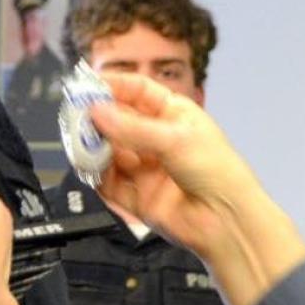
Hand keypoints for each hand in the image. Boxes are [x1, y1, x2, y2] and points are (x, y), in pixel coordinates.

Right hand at [88, 72, 260, 260]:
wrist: (227, 221)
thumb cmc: (217, 171)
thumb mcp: (175, 139)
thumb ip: (132, 128)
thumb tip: (96, 112)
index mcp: (174, 116)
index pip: (138, 92)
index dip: (114, 85)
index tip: (89, 83)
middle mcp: (158, 140)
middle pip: (119, 123)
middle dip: (98, 119)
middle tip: (77, 116)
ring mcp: (147, 170)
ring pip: (111, 154)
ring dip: (94, 148)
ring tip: (81, 143)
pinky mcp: (138, 198)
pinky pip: (110, 185)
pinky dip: (97, 176)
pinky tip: (90, 168)